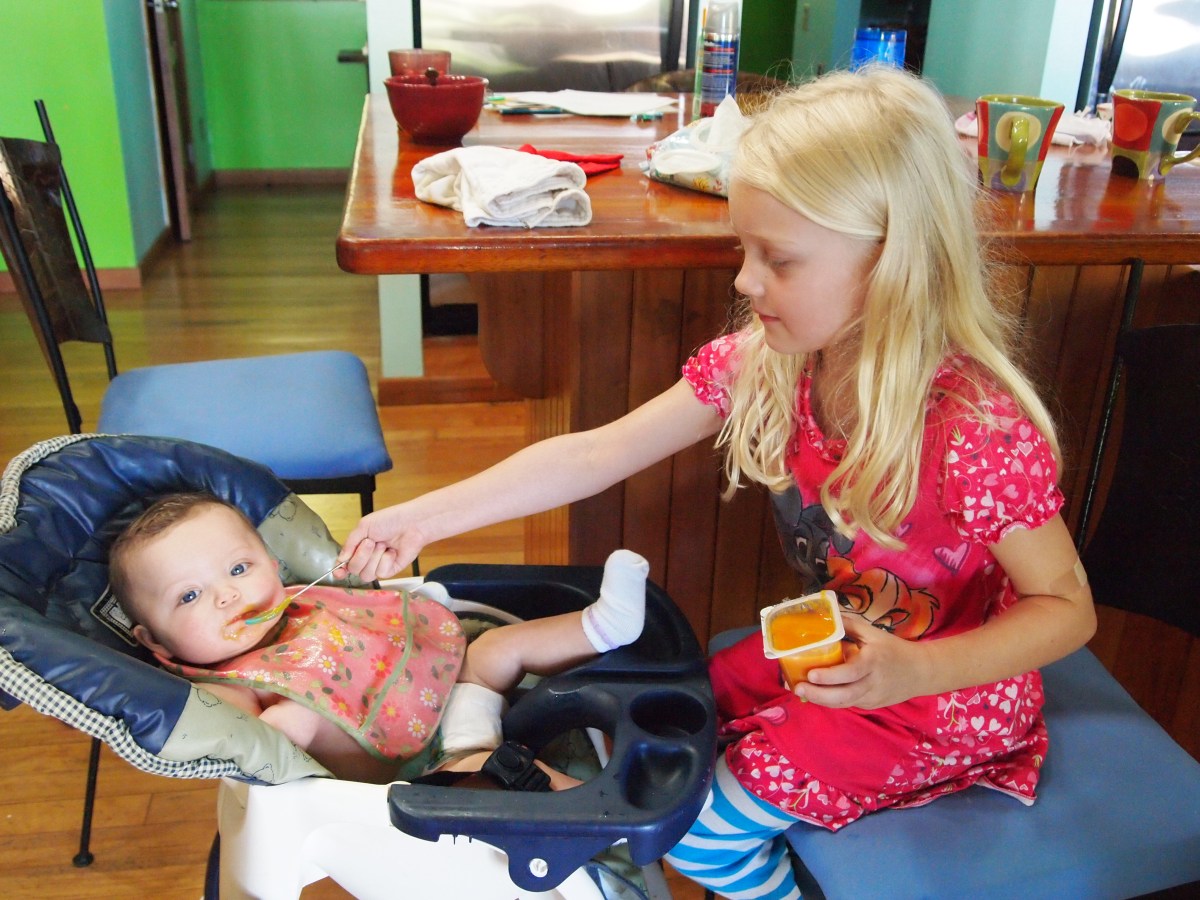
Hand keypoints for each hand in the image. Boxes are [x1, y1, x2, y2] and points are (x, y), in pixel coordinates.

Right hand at [335, 504, 426, 581]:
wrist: (411, 523)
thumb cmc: (389, 520)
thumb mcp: (364, 526)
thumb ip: (350, 543)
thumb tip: (341, 559)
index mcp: (358, 547)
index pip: (345, 563)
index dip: (340, 569)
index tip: (338, 572)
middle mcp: (367, 558)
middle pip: (354, 570)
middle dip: (361, 556)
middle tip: (371, 542)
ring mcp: (378, 565)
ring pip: (366, 574)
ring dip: (374, 558)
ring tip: (384, 545)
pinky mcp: (390, 570)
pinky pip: (381, 573)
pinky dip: (386, 560)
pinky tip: (393, 552)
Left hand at [795, 615, 929, 708]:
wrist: (920, 672)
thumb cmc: (893, 649)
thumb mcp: (873, 632)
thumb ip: (848, 624)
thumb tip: (824, 614)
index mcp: (873, 661)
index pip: (851, 672)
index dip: (830, 676)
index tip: (811, 674)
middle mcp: (873, 682)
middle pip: (844, 695)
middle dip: (819, 694)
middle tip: (798, 686)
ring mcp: (872, 697)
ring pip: (844, 703)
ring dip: (821, 700)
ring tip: (802, 692)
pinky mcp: (871, 705)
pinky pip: (848, 704)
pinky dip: (831, 700)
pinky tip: (816, 694)